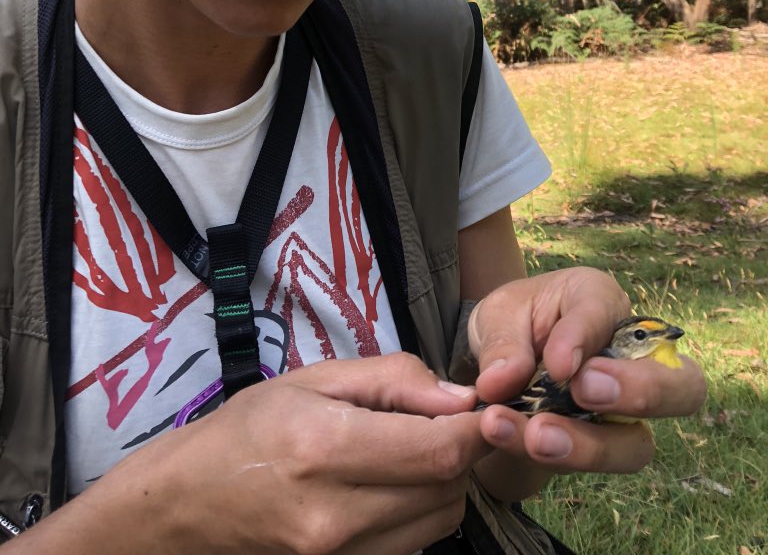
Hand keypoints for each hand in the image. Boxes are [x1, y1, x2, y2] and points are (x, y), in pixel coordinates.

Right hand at [15, 353, 488, 554]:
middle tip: (434, 420)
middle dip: (459, 451)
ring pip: (439, 521)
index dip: (475, 427)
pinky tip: (388, 485)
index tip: (482, 406)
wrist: (186, 505)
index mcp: (326, 449)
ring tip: (405, 452)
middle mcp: (337, 516)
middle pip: (448, 489)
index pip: (440, 450)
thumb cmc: (246, 428)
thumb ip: (393, 380)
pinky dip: (418, 512)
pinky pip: (413, 545)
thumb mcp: (313, 380)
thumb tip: (462, 396)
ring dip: (442, 483)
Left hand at [466, 268, 706, 494]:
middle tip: (585, 393)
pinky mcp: (600, 447)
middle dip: (643, 392)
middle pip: (682, 384)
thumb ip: (502, 343)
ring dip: (587, 446)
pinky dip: (553, 457)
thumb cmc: (513, 323)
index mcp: (598, 298)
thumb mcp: (498, 317)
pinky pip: (594, 463)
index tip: (557, 364)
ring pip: (637, 443)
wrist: (495, 366)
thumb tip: (500, 382)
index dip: (584, 337)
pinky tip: (506, 437)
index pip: (606, 310)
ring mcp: (622, 410)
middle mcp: (628, 356)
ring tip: (535, 437)